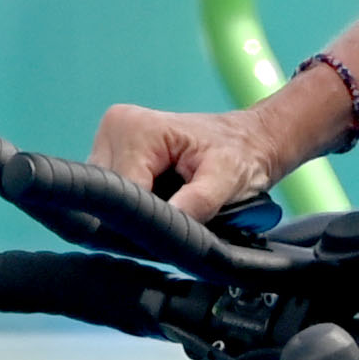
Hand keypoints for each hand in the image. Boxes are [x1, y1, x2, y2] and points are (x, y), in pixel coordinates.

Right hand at [95, 92, 312, 226]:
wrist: (250, 140)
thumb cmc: (242, 155)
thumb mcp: (227, 179)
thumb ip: (197, 203)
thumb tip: (167, 226)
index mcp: (135, 129)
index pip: (121, 193)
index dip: (145, 220)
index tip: (174, 230)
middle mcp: (114, 129)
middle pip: (112, 196)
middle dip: (141, 216)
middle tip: (180, 217)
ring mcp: (108, 142)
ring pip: (109, 199)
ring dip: (136, 212)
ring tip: (175, 205)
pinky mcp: (111, 156)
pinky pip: (113, 194)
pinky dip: (135, 205)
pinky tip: (161, 201)